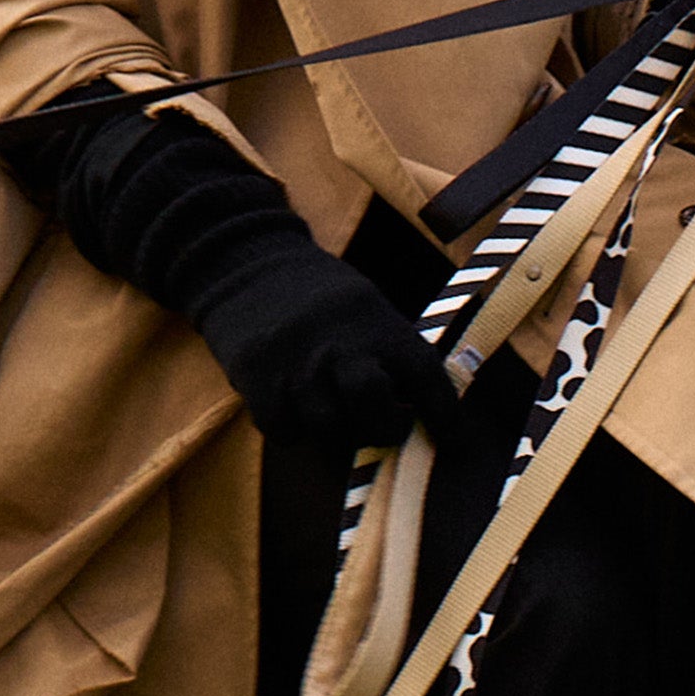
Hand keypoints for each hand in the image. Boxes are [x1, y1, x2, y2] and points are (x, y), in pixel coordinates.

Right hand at [8, 96, 453, 464]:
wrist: (244, 259)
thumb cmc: (320, 298)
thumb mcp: (370, 308)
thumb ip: (394, 353)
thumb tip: (427, 411)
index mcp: (380, 325)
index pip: (426, 378)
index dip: (443, 414)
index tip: (450, 436)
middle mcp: (341, 343)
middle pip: (373, 407)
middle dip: (385, 428)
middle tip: (385, 425)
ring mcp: (296, 360)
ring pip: (327, 426)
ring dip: (334, 429)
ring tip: (332, 409)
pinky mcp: (256, 374)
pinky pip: (283, 430)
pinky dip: (291, 429)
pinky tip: (294, 410)